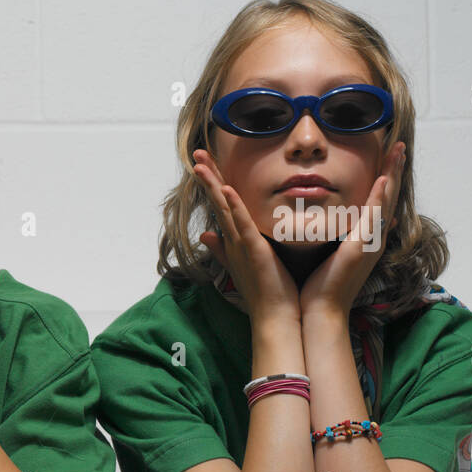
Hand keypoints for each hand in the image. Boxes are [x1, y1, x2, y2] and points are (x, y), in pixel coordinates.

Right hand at [193, 149, 301, 322]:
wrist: (275, 317)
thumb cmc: (268, 293)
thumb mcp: (244, 265)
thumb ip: (224, 249)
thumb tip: (206, 235)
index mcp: (234, 242)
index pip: (221, 207)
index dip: (212, 184)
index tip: (204, 165)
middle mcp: (233, 241)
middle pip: (217, 202)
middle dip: (207, 177)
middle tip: (196, 154)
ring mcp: (241, 244)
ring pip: (224, 208)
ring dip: (213, 184)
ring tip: (201, 163)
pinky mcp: (253, 250)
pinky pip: (241, 223)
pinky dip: (233, 206)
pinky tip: (226, 189)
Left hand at [299, 141, 405, 319]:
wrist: (319, 311)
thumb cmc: (319, 286)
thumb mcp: (330, 255)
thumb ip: (334, 238)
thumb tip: (332, 224)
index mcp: (365, 239)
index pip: (378, 202)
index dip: (385, 179)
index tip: (386, 157)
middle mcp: (373, 239)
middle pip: (389, 197)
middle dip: (394, 171)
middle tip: (398, 146)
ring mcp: (370, 243)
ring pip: (386, 202)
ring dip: (392, 175)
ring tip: (396, 152)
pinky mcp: (362, 248)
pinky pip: (374, 217)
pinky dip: (380, 198)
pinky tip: (382, 180)